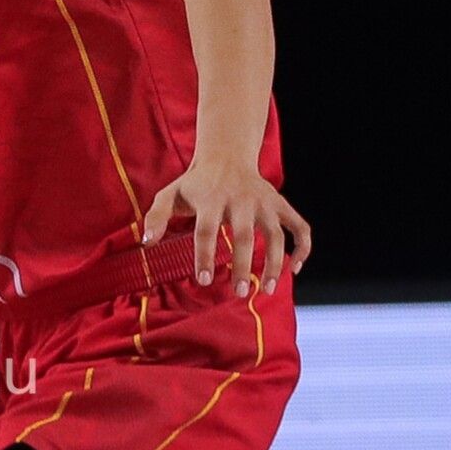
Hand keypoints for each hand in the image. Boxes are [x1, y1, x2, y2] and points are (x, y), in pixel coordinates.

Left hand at [142, 159, 310, 295]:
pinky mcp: (280, 205)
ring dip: (275, 263)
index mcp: (212, 198)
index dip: (204, 256)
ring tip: (267, 289)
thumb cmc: (196, 184)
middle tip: (239, 293)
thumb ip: (157, 217)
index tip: (203, 281)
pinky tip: (296, 267)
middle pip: (245, 235)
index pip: (207, 230)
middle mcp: (241, 200)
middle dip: (243, 265)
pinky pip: (299, 226)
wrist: (226, 156)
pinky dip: (303, 246)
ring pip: (277, 234)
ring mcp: (264, 203)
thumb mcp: (170, 194)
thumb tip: (147, 242)